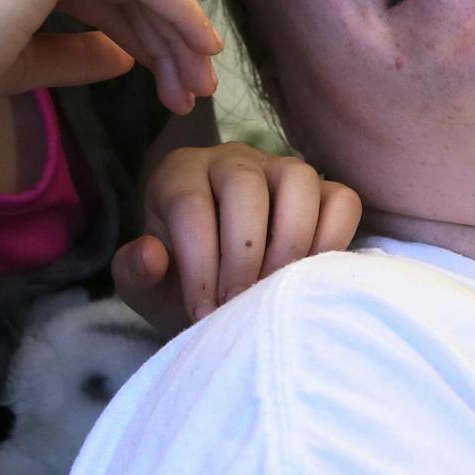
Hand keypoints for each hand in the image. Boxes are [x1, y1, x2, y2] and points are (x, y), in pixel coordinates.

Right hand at [0, 0, 221, 128]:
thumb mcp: (33, 57)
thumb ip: (79, 50)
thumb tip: (123, 57)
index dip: (151, 29)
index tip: (180, 80)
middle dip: (170, 36)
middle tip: (197, 89)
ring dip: (178, 35)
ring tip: (196, 89)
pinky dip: (177, 11)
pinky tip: (199, 48)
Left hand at [113, 144, 361, 331]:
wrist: (220, 293)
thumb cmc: (181, 286)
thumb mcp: (148, 289)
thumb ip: (133, 272)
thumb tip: (150, 254)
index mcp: (180, 175)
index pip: (189, 204)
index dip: (198, 263)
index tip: (203, 313)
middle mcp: (231, 161)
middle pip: (243, 184)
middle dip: (242, 253)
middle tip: (238, 304)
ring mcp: (281, 170)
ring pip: (298, 178)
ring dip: (289, 241)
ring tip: (274, 288)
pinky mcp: (323, 192)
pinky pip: (341, 199)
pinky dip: (332, 238)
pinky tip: (307, 277)